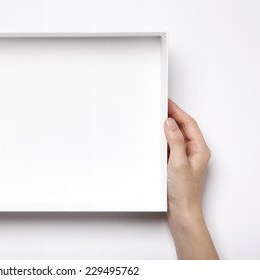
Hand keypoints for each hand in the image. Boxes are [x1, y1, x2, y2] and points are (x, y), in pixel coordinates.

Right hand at [164, 99, 217, 258]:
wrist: (181, 211)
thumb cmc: (183, 191)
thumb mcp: (178, 163)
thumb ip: (176, 142)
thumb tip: (171, 123)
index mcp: (199, 150)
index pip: (188, 124)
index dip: (178, 111)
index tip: (167, 102)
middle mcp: (193, 152)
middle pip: (183, 127)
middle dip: (172, 116)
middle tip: (160, 106)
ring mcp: (184, 157)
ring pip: (176, 136)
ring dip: (166, 127)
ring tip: (156, 117)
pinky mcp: (176, 163)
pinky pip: (169, 146)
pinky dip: (162, 139)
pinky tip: (155, 137)